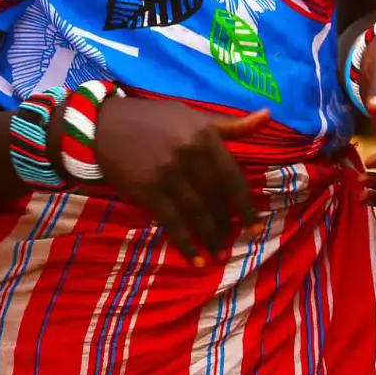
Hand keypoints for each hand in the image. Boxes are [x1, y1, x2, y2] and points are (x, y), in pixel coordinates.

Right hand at [93, 98, 270, 263]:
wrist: (107, 125)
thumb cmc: (156, 119)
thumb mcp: (194, 116)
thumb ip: (231, 125)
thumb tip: (268, 115)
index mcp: (204, 136)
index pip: (232, 177)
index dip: (246, 206)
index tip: (255, 226)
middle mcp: (189, 154)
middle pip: (216, 199)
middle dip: (226, 225)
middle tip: (233, 242)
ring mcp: (167, 174)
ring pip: (197, 214)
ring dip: (211, 238)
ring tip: (219, 254)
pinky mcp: (148, 191)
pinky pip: (172, 223)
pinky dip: (186, 244)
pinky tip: (196, 259)